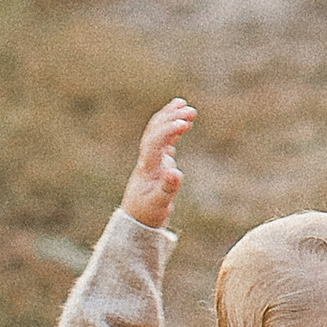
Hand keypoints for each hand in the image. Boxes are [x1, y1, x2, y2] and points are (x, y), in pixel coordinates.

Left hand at [123, 98, 193, 227]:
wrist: (136, 222)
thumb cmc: (147, 214)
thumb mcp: (158, 205)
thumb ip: (168, 189)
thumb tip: (177, 173)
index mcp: (147, 167)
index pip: (155, 142)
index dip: (168, 130)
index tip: (185, 123)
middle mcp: (147, 160)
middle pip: (155, 131)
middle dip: (170, 118)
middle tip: (190, 110)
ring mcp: (152, 160)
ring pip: (158, 132)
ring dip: (170, 118)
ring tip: (184, 105)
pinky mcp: (157, 164)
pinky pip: (164, 141)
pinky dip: (172, 129)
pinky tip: (182, 122)